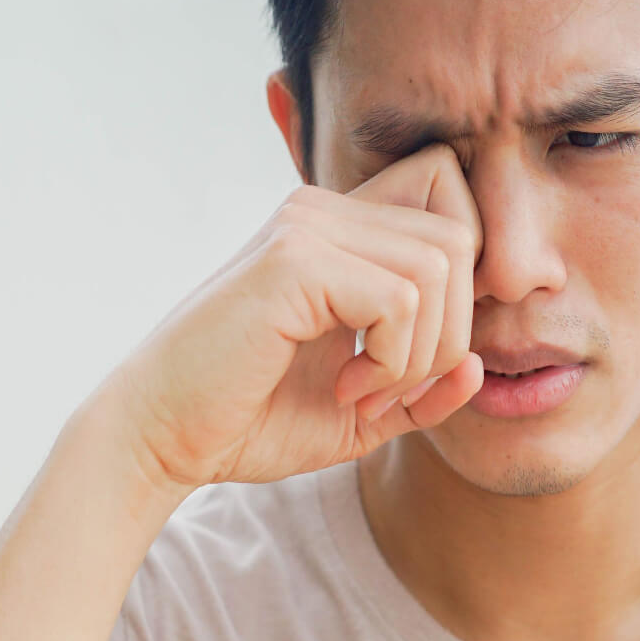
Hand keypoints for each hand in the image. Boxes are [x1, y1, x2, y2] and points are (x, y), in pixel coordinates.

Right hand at [97, 142, 486, 489]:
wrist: (161, 436)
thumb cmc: (248, 420)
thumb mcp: (359, 410)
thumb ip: (422, 387)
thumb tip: (479, 365)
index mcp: (338, 229)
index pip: (450, 204)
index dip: (463, 286)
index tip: (414, 360)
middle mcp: (322, 210)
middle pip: (461, 236)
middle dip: (450, 331)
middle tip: (390, 391)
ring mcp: (306, 227)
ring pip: (441, 266)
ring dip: (419, 353)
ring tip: (363, 394)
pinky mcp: (293, 260)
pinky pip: (400, 299)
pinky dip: (390, 360)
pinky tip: (342, 389)